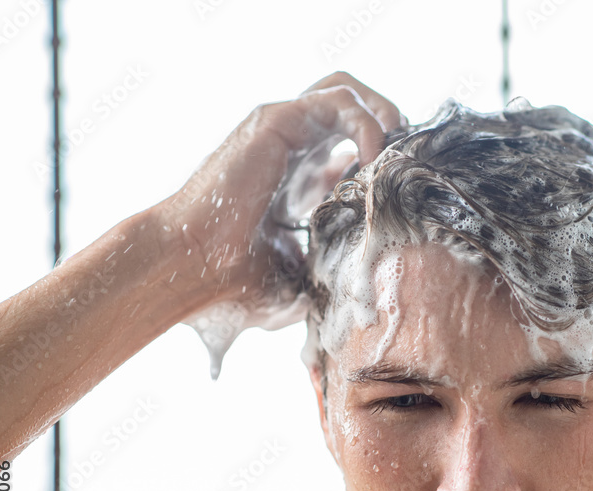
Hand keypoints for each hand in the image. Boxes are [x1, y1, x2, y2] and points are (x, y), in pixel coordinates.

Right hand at [152, 73, 403, 375]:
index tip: (401, 192)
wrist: (189, 271)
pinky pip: (337, 101)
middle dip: (389, 123)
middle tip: (404, 163)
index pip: (350, 143)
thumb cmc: (233, 286)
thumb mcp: (299, 284)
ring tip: (395, 155)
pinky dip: (367, 124)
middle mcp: (291, 149)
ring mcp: (282, 131)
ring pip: (346, 89)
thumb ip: (329, 277)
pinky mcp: (275, 123)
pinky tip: (372, 162)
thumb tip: (362, 299)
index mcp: (298, 180)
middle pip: (351, 105)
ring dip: (383, 114)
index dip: (384, 159)